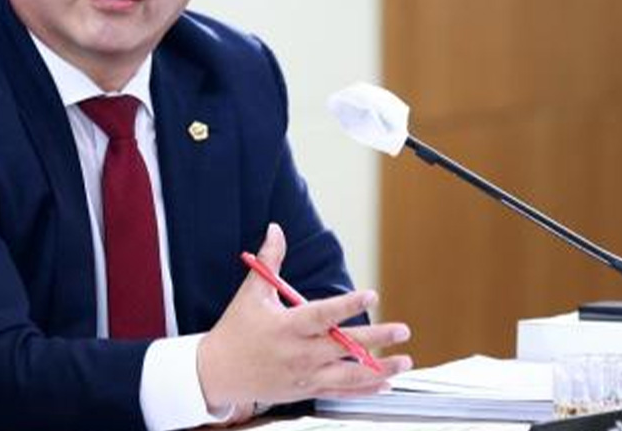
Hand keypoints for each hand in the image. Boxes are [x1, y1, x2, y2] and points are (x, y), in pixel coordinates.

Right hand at [196, 223, 413, 408]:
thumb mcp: (250, 293)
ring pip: (348, 375)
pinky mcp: (306, 391)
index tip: (372, 294)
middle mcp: (298, 354)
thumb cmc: (235, 330)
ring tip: (404, 361)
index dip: (348, 305)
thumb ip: (270, 261)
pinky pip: (340, 393)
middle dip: (376, 339)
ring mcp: (304, 376)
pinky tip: (386, 383)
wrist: (217, 373)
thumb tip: (276, 229)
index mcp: (286, 327)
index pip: (322, 314)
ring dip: (380, 370)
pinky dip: (364, 390)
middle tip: (403, 330)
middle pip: (343, 346)